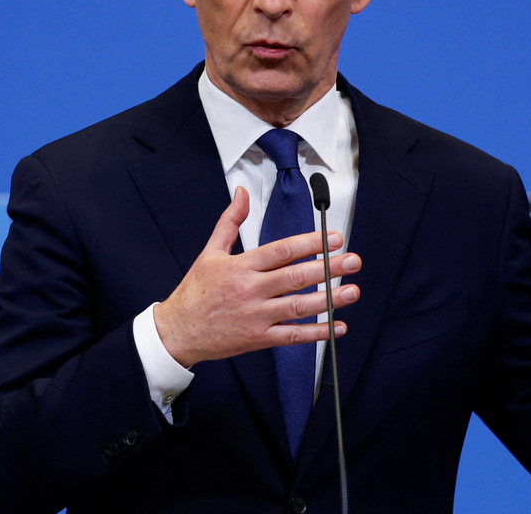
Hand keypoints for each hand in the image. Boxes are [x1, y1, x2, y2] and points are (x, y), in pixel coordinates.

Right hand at [152, 187, 361, 366]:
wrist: (177, 331)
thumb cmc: (195, 291)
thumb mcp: (210, 252)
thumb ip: (230, 221)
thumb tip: (242, 193)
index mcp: (241, 266)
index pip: (282, 251)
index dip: (310, 244)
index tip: (333, 239)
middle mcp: (251, 290)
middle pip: (295, 277)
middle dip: (328, 268)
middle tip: (353, 261)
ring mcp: (256, 316)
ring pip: (298, 306)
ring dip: (329, 300)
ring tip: (352, 291)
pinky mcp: (258, 338)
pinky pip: (292, 335)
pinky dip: (317, 332)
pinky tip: (337, 327)